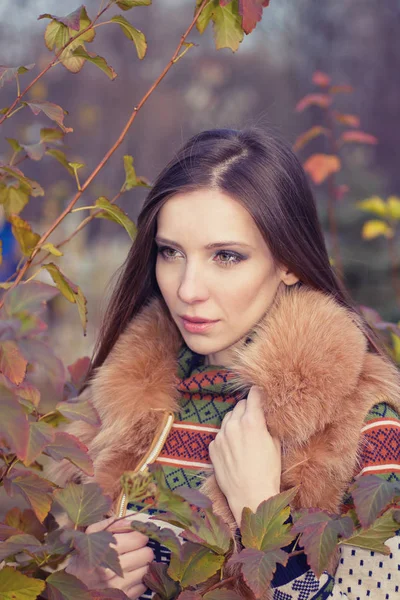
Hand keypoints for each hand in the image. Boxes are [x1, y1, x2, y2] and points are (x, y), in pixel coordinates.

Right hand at [66, 515, 153, 599]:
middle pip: (147, 554)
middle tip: (134, 548)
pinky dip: (138, 579)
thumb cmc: (84, 555)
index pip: (139, 538)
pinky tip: (128, 575)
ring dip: (141, 564)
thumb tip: (134, 521)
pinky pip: (143, 585)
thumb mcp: (91, 534)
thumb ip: (112, 524)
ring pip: (147, 569)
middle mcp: (112, 571)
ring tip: (130, 561)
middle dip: (142, 548)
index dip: (140, 534)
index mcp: (105, 552)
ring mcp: (118, 587)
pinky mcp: (123, 598)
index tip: (136, 534)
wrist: (73, 584)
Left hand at [209, 385, 280, 524]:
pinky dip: (227, 436)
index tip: (260, 393)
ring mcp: (221, 436)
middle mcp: (233, 425)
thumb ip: (268, 424)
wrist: (250, 495)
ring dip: (236, 421)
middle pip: (240, 405)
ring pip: (228, 418)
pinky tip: (235, 448)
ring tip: (245, 434)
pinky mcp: (213, 447)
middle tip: (255, 417)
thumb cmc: (268, 471)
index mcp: (252, 421)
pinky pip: (221, 434)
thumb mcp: (275, 444)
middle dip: (248, 408)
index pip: (253, 395)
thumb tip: (266, 413)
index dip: (258, 393)